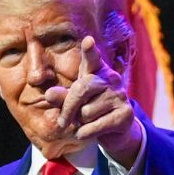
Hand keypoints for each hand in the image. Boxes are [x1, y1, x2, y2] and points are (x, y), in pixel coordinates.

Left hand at [44, 36, 141, 166]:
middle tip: (62, 122)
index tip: (88, 41)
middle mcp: (111, 79)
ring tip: (86, 123)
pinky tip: (87, 133)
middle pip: (81, 89)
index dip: (89, 51)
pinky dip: (85, 133)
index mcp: (97, 71)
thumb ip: (62, 97)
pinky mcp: (125, 114)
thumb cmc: (91, 110)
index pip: (92, 59)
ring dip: (80, 123)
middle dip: (68, 108)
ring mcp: (120, 96)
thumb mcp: (75, 101)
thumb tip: (49, 94)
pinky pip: (95, 126)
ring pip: (87, 112)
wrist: (116, 130)